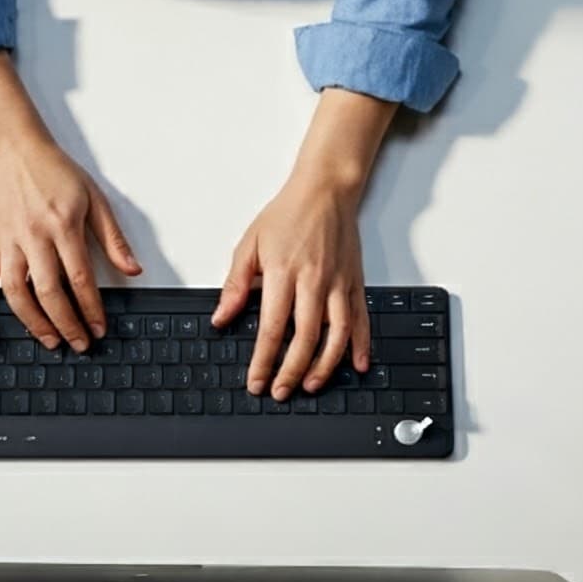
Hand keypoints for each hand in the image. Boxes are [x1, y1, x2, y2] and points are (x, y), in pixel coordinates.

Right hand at [0, 129, 141, 351]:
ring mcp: (9, 242)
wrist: (15, 150)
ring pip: (17, 293)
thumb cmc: (55, 172)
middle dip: (67, 324)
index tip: (99, 327)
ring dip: (34, 323)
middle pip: (49, 291)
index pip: (80, 277)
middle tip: (79, 343)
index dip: (91, 308)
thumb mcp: (94, 199)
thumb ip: (113, 238)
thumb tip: (133, 268)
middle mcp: (33, 236)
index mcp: (62, 225)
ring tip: (50, 341)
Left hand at [214, 168, 370, 399]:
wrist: (325, 190)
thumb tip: (221, 317)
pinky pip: (361, 320)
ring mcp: (338, 284)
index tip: (256, 381)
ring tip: (311, 385)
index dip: (263, 360)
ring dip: (324, 365)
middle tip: (280, 391)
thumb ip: (236, 284)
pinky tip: (356, 365)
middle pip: (304, 339)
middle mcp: (314, 281)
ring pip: (336, 335)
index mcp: (283, 273)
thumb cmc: (287, 214)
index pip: (271, 328)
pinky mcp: (355, 283)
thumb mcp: (250, 244)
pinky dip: (361, 345)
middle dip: (291, 372)